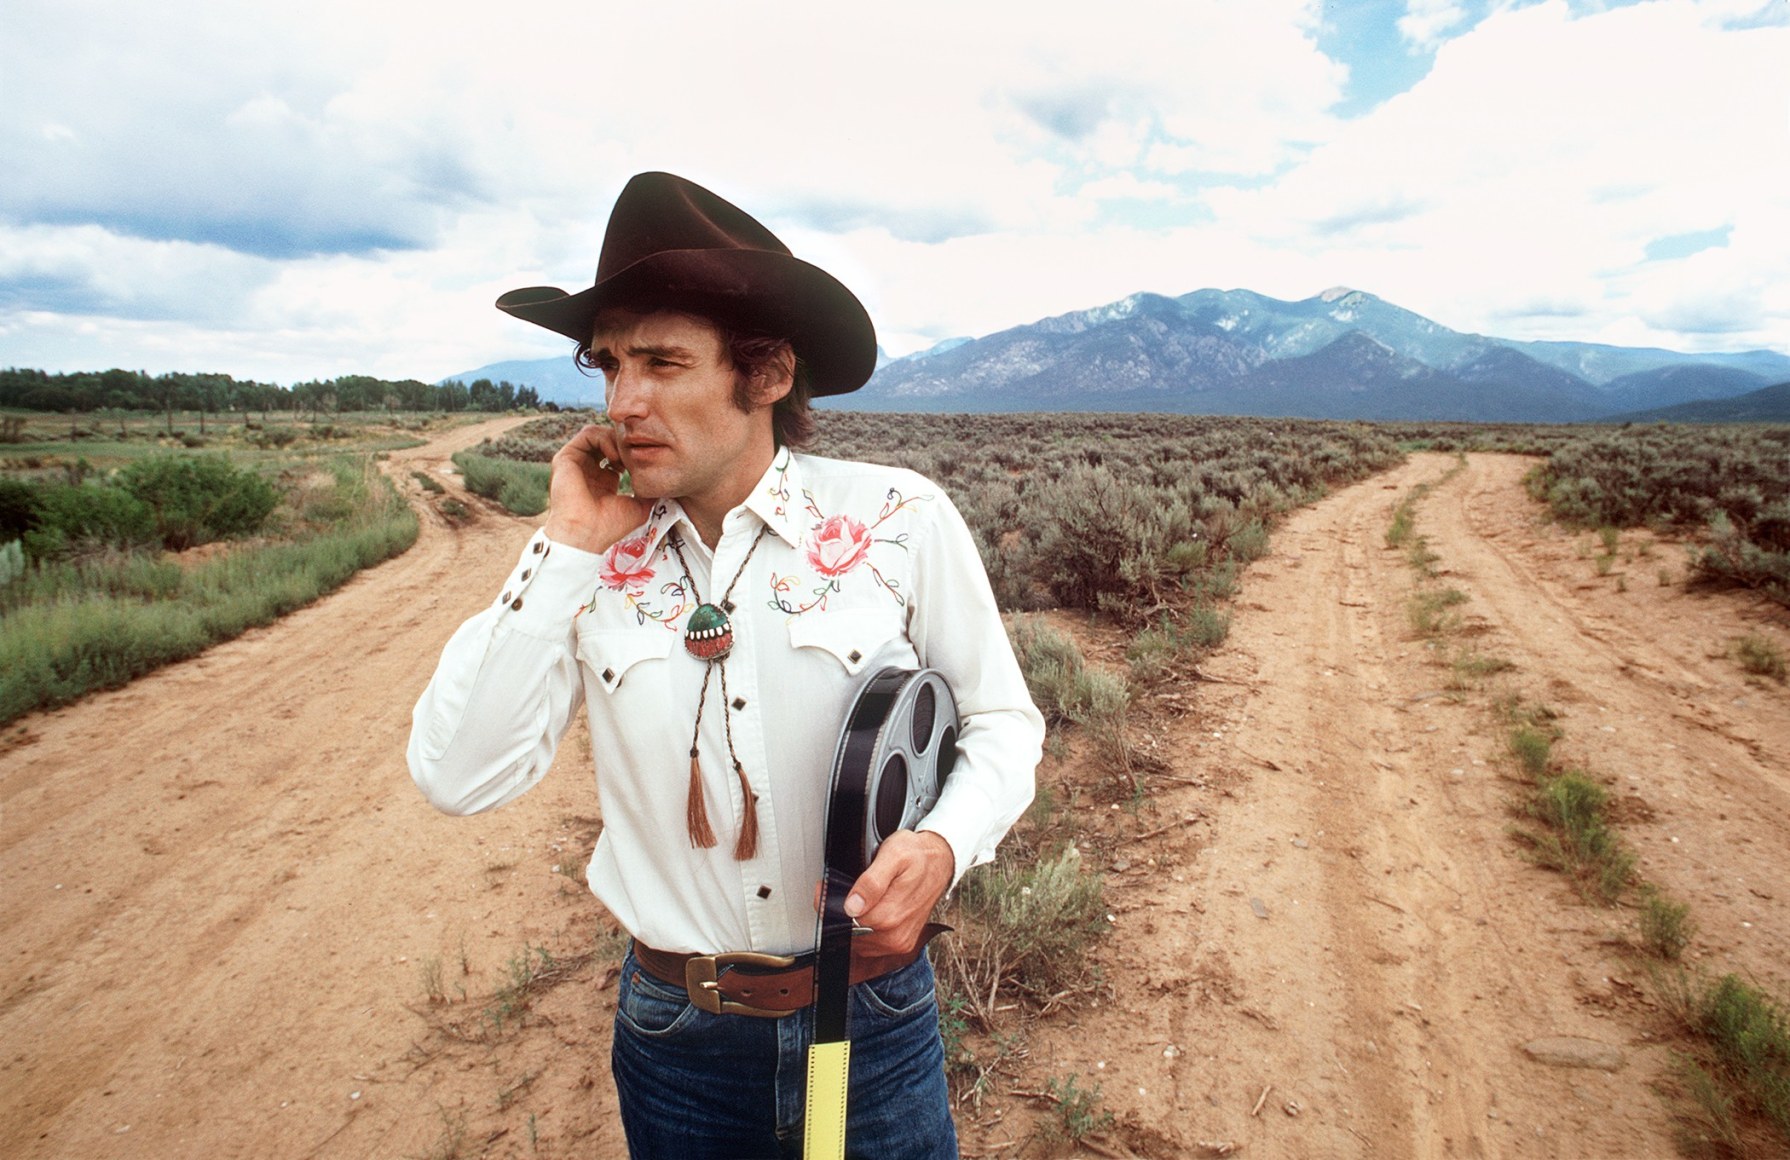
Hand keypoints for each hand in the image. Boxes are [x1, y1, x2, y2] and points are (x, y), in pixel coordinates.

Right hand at [542, 424, 648, 552]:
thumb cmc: (609, 526)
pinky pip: (587, 433)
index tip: (644, 462)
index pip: (618, 455)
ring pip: (598, 434)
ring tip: (624, 458)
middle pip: (608, 441)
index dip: (633, 453)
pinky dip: (603, 438)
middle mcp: (588, 470)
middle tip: (635, 456)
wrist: (586, 534)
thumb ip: (649, 492)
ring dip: (615, 440)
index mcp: (603, 481)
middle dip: (624, 443)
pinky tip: (614, 456)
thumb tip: (664, 484)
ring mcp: (576, 463)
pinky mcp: (566, 458)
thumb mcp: (638, 507)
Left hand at [841, 829, 954, 957]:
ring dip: (853, 923)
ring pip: (858, 941)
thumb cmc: (916, 855)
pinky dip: (864, 930)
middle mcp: (896, 935)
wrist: (939, 862)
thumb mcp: (893, 855)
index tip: (826, 889)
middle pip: (850, 933)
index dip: (833, 905)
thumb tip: (853, 906)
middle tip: (845, 889)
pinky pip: (870, 945)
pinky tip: (871, 910)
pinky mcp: (901, 944)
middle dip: (842, 913)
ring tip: (861, 899)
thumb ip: (872, 882)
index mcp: (891, 915)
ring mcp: (899, 943)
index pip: (845, 921)